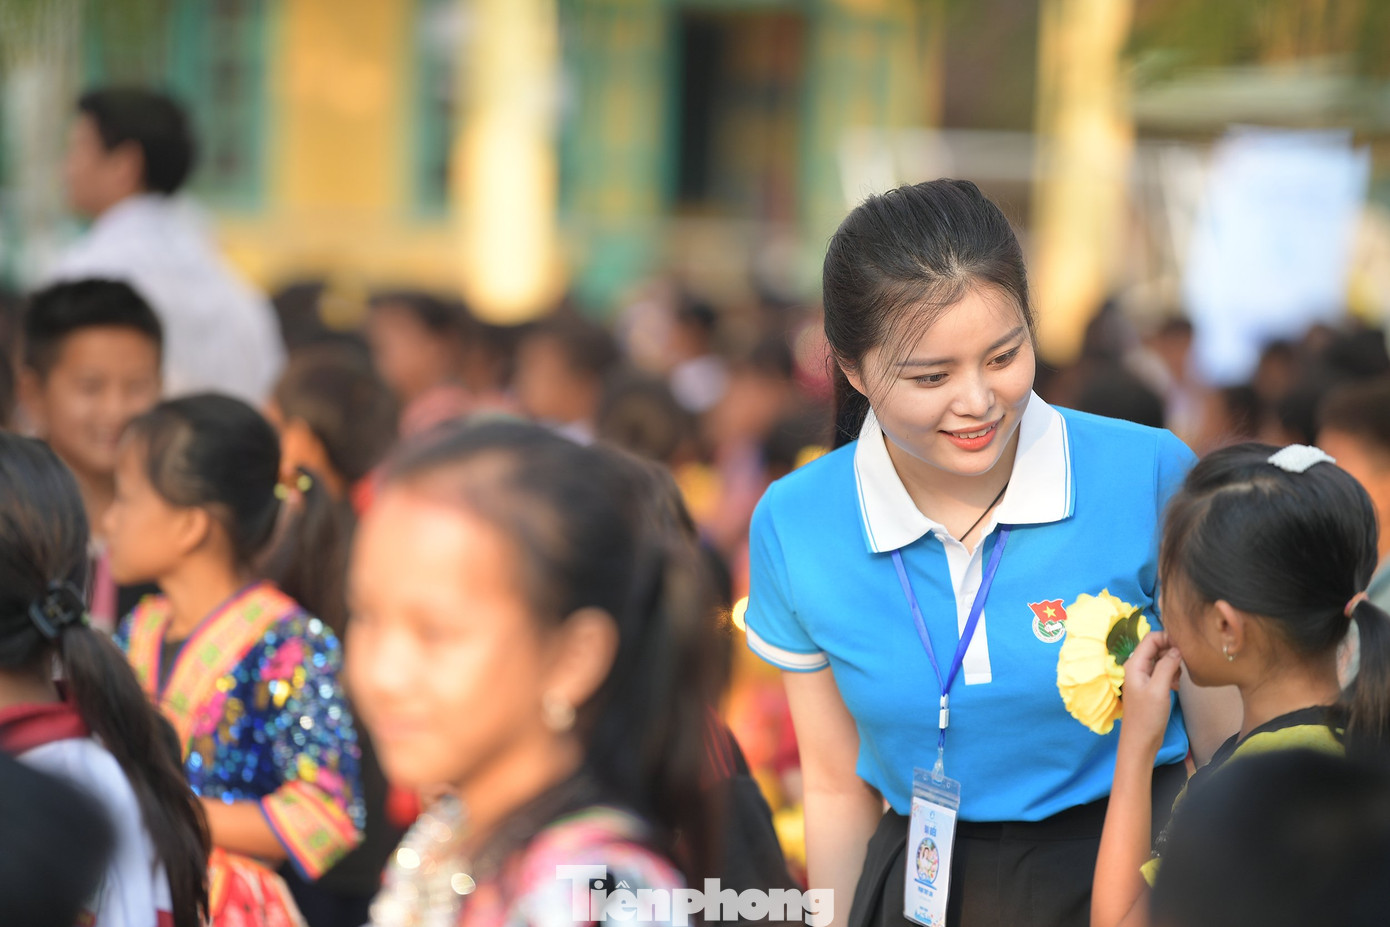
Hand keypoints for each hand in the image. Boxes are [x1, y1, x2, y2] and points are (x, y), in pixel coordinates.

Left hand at [1119, 631, 1182, 758]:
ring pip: (1162, 660)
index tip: (1185, 646)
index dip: (1168, 638)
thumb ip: (1167, 666)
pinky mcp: (1150, 686)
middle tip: (1184, 666)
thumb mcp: (1159, 689)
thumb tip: (1177, 649)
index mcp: (1135, 664)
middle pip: (1157, 647)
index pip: (1151, 638)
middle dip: (1172, 653)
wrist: (1141, 742)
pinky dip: (1172, 675)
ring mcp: (1143, 677)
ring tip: (1178, 680)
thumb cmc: (1148, 717)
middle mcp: (1137, 667)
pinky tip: (1176, 686)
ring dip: (1173, 665)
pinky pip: (1163, 672)